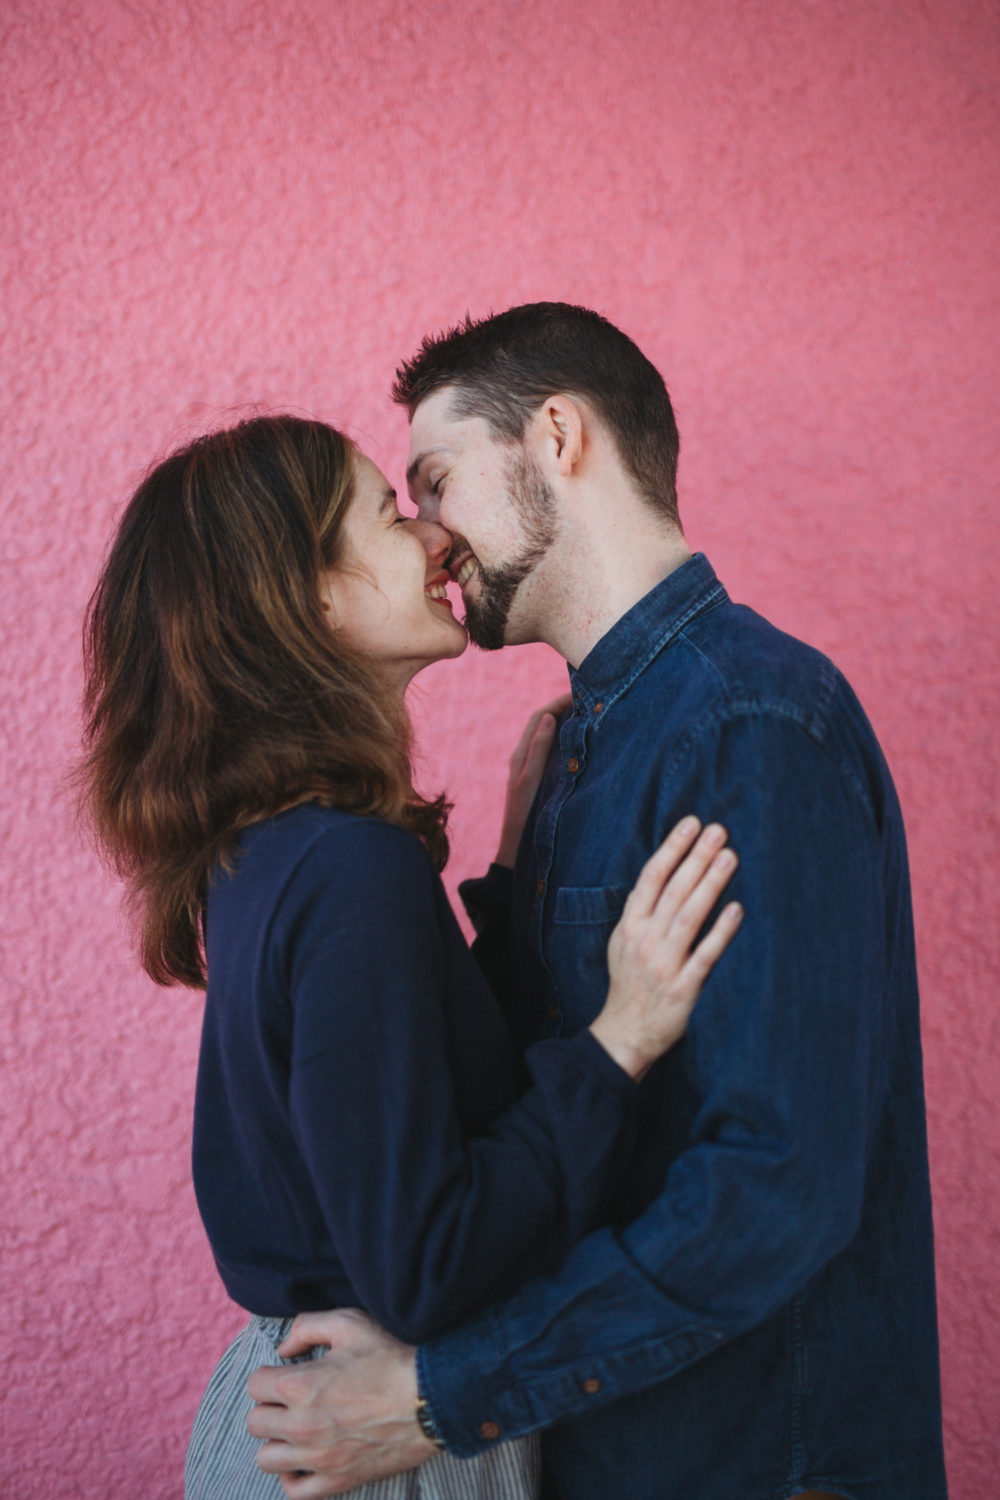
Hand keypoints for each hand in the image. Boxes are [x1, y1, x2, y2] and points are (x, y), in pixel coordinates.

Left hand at [246, 1308, 433, 1497]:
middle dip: (269, 1406)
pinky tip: (304, 1460)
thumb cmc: (391, 1356)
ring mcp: (318, 1458)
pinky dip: (292, 1477)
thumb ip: (307, 1326)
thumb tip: (283, 1348)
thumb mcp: (349, 1323)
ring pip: (266, 1459)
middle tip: (291, 1399)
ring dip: (277, 1441)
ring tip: (296, 1428)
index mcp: (300, 1386)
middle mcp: (301, 1425)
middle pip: (255, 1423)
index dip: (269, 1375)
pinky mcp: (337, 1480)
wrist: (430, 1397)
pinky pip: (295, 1491)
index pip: (255, 1385)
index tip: (285, 1373)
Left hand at [495, 693, 572, 866]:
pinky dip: (566, 741)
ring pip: (550, 737)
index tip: (579, 693)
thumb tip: (548, 716)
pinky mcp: (540, 780)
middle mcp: (525, 758)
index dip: (557, 702)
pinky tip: (581, 744)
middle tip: (588, 700)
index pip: (539, 717)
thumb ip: (538, 749)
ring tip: (587, 715)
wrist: (517, 849)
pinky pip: (553, 753)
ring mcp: (532, 769)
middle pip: (544, 723)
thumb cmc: (523, 816)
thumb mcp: (530, 780)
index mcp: (521, 755)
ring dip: (566, 724)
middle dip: (564, 709)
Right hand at [589, 818, 741, 1080]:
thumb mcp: (623, 942)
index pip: (651, 878)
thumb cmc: (629, 984)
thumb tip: (665, 873)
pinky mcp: (683, 987)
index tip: (691, 824)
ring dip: (709, 884)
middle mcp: (645, 940)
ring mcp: (664, 963)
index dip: (672, 849)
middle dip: (696, 858)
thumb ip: (641, 911)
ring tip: (729, 857)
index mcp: (629, 926)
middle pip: (673, 891)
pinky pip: (704, 955)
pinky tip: (736, 909)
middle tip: (718, 831)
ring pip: (689, 916)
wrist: (624, 1034)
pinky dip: (720, 932)